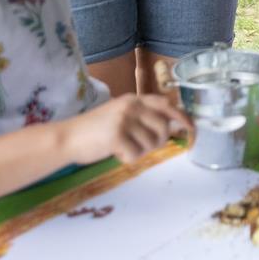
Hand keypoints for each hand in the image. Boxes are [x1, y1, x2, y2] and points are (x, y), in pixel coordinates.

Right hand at [68, 93, 190, 165]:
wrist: (67, 138)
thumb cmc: (93, 130)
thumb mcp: (119, 115)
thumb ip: (141, 116)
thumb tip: (170, 127)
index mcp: (133, 99)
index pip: (165, 104)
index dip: (181, 116)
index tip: (191, 128)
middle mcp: (131, 106)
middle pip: (162, 127)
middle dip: (158, 142)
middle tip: (143, 147)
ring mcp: (124, 120)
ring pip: (150, 143)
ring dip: (140, 152)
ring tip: (123, 149)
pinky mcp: (117, 136)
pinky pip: (136, 154)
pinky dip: (128, 159)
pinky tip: (115, 154)